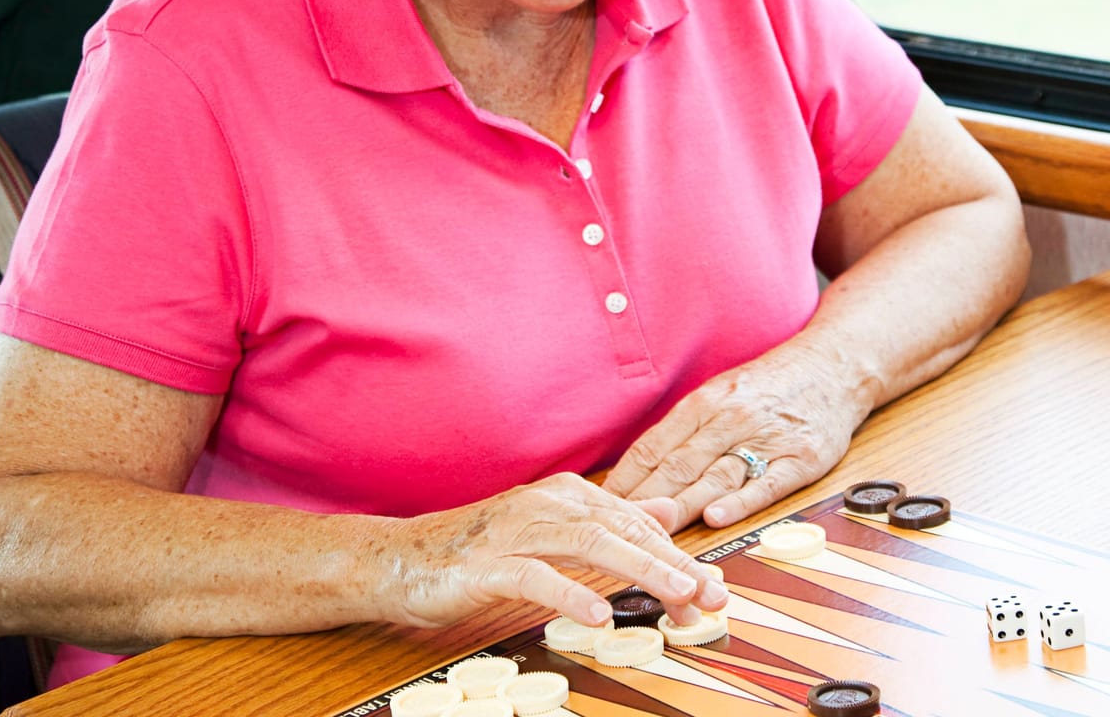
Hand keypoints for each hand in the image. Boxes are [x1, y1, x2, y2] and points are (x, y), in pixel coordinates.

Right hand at [386, 473, 727, 629]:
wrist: (398, 558)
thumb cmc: (476, 550)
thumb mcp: (550, 531)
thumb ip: (607, 522)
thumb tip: (663, 514)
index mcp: (568, 496)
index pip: (637, 525)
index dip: (677, 557)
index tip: (709, 589)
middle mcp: (548, 504)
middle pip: (624, 532)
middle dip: (674, 565)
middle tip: (711, 595)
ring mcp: (516, 531)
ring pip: (591, 545)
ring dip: (640, 571)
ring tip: (677, 596)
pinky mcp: (486, 564)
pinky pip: (535, 576)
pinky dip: (570, 592)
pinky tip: (599, 613)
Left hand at [603, 345, 867, 530]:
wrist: (835, 365)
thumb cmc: (772, 385)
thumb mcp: (722, 392)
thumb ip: (684, 431)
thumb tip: (639, 472)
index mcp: (705, 402)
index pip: (654, 447)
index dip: (624, 482)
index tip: (598, 510)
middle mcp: (731, 418)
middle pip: (678, 466)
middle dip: (643, 502)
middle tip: (614, 532)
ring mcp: (767, 438)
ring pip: (716, 477)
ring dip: (682, 507)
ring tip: (655, 532)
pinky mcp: (802, 457)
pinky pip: (767, 482)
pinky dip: (741, 501)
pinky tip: (718, 517)